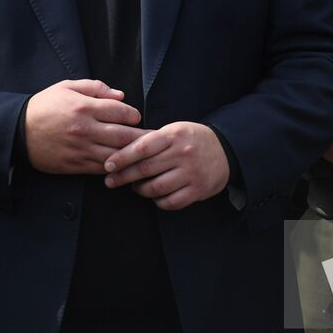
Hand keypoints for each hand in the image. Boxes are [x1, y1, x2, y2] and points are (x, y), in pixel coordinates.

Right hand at [25, 79, 144, 174]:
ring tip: (145, 155)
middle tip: (153, 139)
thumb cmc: (44, 106)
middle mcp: (85, 129)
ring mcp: (81, 149)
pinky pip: (102, 169)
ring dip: (132, 156)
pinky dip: (115, 168)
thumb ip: (95, 88)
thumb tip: (121, 96)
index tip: (137, 118)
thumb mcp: (66, 87)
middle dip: (142, 137)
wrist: (17, 132)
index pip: (121, 111)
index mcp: (84, 107)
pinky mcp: (75, 165)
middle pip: (124, 135)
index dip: (134, 115)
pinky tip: (124, 166)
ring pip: (116, 155)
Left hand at [104, 121, 229, 210]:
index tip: (107, 166)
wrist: (225, 150)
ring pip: (156, 188)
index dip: (122, 158)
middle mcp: (183, 153)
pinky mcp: (198, 190)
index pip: (142, 148)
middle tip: (111, 181)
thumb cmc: (192, 139)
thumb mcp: (174, 130)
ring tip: (136, 187)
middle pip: (145, 169)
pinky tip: (155, 196)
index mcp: (174, 135)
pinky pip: (170, 202)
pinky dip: (158, 201)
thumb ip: (151, 140)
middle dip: (123, 177)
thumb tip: (119, 151)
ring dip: (140, 190)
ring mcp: (191, 173)